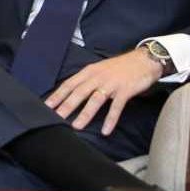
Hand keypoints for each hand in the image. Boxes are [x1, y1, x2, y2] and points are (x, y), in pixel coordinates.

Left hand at [44, 49, 161, 135]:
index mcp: (89, 72)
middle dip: (66, 106)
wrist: (144, 60)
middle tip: (55, 118)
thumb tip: (70, 93)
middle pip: (79, 92)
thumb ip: (86, 80)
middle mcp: (98, 77)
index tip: (46, 106)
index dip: (57, 95)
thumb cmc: (120, 67)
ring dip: (85, 114)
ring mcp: (112, 84)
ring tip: (76, 126)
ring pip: (95, 100)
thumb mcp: (99, 70)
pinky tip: (106, 130)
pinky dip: (111, 119)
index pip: (69, 84)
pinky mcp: (125, 90)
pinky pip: (117, 107)